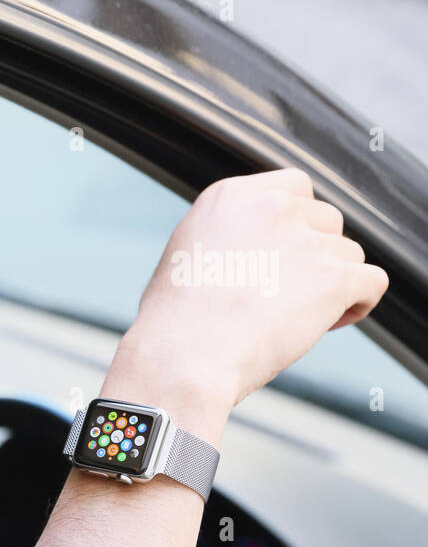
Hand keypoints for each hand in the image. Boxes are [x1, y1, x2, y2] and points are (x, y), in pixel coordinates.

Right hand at [113, 168, 388, 414]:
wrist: (183, 358)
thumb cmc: (174, 323)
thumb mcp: (188, 255)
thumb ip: (231, 236)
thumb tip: (260, 250)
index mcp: (232, 197)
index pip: (294, 189)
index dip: (295, 226)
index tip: (278, 259)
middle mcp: (271, 207)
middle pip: (326, 220)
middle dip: (315, 256)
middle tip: (284, 296)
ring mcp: (305, 241)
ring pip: (348, 255)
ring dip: (330, 285)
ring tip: (294, 319)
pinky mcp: (333, 277)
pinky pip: (372, 282)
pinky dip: (358, 304)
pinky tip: (329, 323)